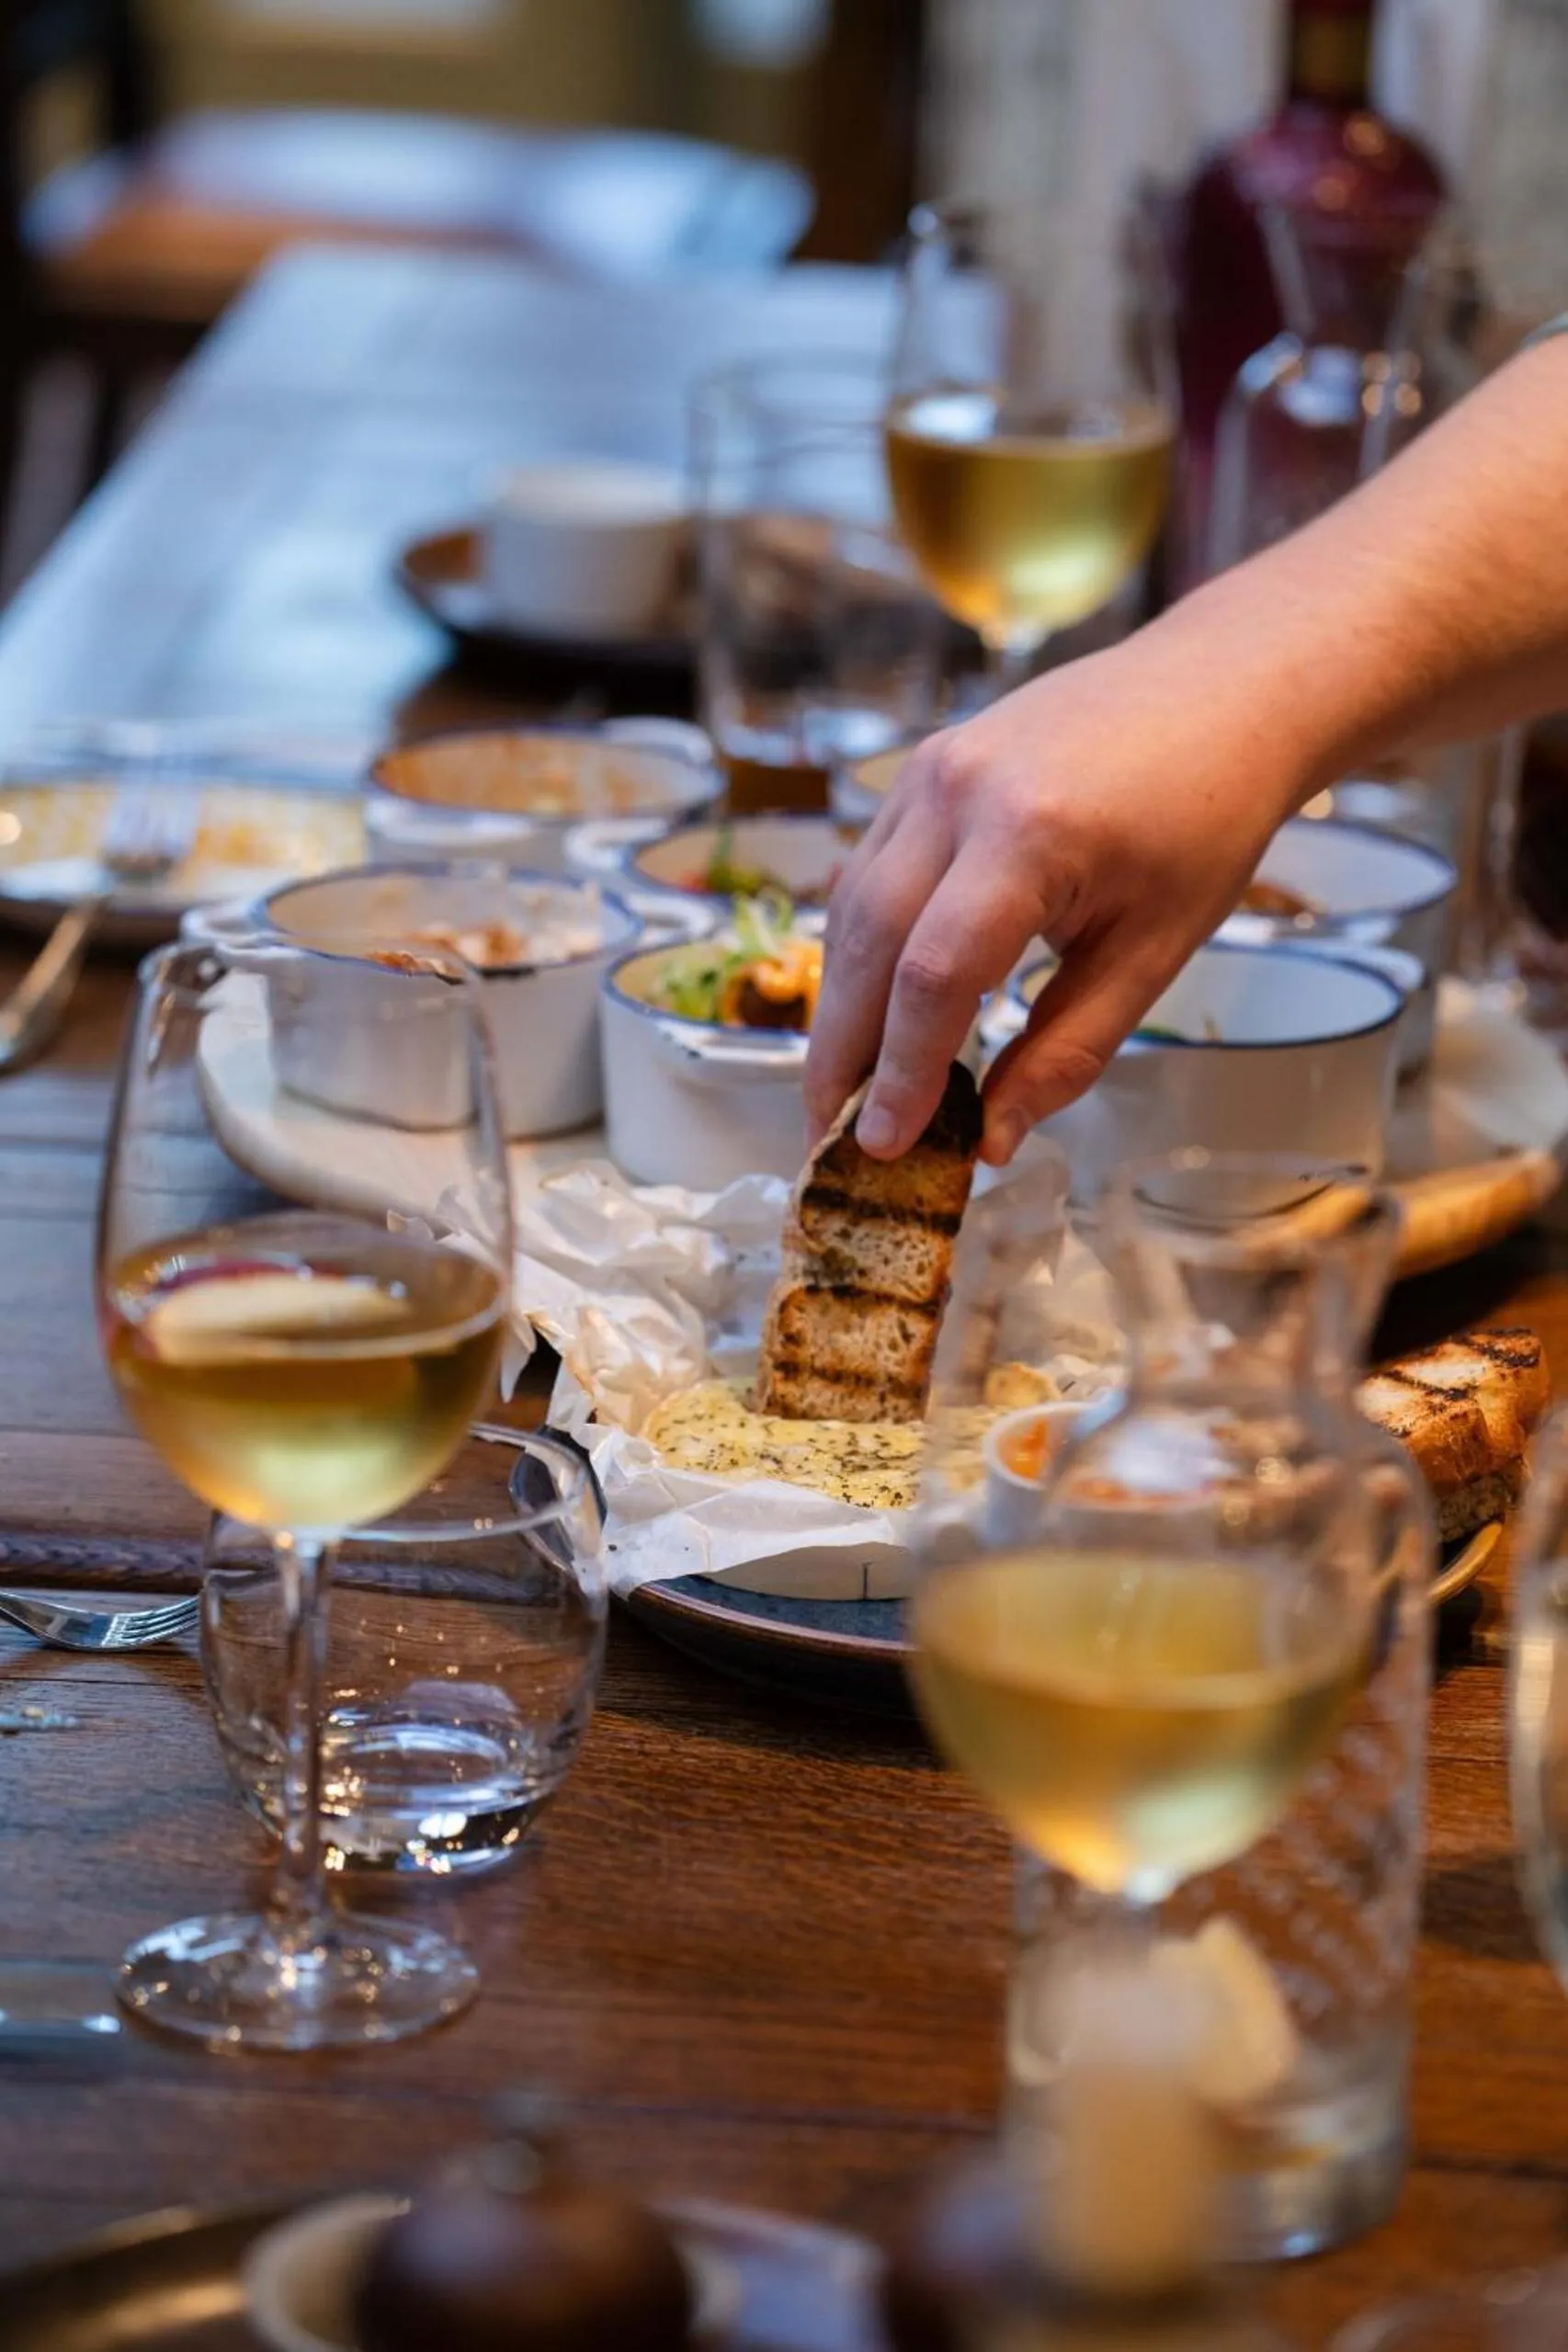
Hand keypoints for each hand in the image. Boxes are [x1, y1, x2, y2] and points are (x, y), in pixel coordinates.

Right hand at [805, 629, 1317, 1165]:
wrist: (1222, 689)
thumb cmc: (1207, 818)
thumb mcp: (1156, 951)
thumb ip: (1069, 1050)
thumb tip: (991, 1137)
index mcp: (1031, 834)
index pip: (934, 974)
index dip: (901, 1072)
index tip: (884, 1147)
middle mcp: (959, 792)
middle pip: (867, 943)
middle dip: (839, 1054)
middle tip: (826, 1139)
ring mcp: (931, 770)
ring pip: (852, 908)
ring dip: (837, 1007)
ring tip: (839, 1091)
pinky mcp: (924, 767)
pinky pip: (868, 871)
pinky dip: (860, 950)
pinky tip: (867, 1011)